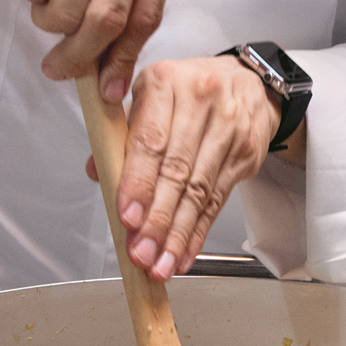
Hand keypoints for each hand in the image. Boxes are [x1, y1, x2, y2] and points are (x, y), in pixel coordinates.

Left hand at [83, 55, 283, 279]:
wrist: (246, 82)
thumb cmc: (187, 91)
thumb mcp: (148, 97)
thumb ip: (121, 133)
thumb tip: (99, 171)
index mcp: (164, 83)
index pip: (150, 141)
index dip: (137, 183)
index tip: (127, 216)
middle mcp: (199, 101)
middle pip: (176, 171)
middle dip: (156, 219)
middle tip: (140, 252)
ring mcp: (228, 127)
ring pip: (199, 191)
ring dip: (177, 233)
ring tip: (160, 263)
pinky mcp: (246, 152)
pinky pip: (218, 199)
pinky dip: (198, 231)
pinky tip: (184, 253)